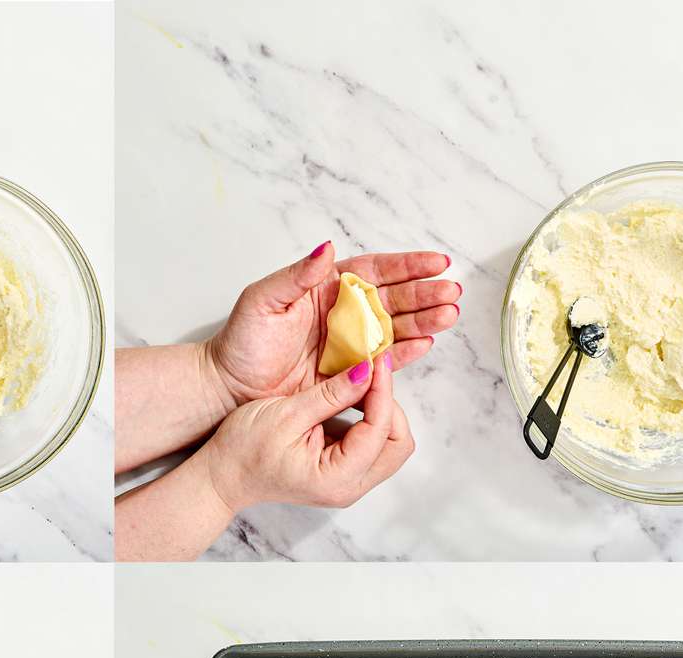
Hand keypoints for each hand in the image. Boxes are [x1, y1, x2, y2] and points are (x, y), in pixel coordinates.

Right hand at [201, 355, 414, 511]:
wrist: (222, 476)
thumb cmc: (243, 450)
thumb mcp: (287, 413)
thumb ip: (332, 394)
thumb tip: (367, 371)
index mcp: (336, 478)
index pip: (380, 430)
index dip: (382, 391)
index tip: (375, 360)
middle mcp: (349, 487)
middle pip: (398, 444)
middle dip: (390, 405)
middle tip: (371, 373)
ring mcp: (348, 482)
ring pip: (388, 443)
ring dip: (381, 410)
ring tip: (361, 380)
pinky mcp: (342, 471)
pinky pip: (370, 443)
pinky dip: (367, 417)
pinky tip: (351, 395)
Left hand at [204, 242, 457, 406]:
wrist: (230, 385)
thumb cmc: (242, 341)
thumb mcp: (263, 300)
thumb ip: (297, 276)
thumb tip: (326, 248)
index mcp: (327, 288)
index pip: (374, 271)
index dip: (406, 266)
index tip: (436, 262)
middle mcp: (343, 313)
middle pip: (393, 298)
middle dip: (424, 293)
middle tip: (451, 292)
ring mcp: (348, 343)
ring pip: (394, 327)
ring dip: (423, 321)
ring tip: (449, 315)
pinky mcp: (348, 372)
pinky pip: (383, 361)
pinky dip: (404, 353)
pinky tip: (426, 343)